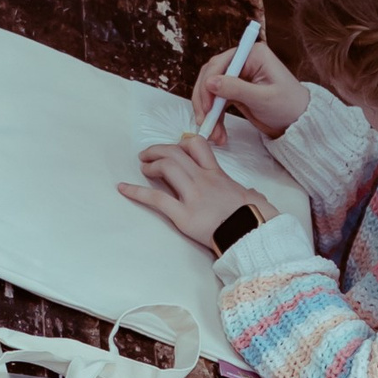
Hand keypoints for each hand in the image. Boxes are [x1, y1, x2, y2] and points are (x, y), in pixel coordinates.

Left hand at [118, 131, 258, 246]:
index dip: (182, 143)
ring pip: (166, 167)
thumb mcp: (253, 198)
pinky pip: (156, 198)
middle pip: (175, 152)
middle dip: (158, 150)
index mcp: (218, 175)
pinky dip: (136, 191)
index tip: (175, 148)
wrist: (253, 234)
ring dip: (150, 164)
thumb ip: (248, 193)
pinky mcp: (184, 215)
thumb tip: (252, 196)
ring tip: (143, 168)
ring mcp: (193, 196)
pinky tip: (123, 188)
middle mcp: (203, 180)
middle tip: (147, 155)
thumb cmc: (255, 219)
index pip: (197, 146)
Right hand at [187, 34, 305, 139]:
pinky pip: (217, 102)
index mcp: (253, 54)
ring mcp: (238, 76)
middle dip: (205, 101)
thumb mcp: (262, 98)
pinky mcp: (235, 91)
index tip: (208, 108)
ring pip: (210, 90)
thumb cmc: (288, 106)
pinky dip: (214, 117)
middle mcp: (243, 61)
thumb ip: (236, 89)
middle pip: (211, 75)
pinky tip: (217, 132)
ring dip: (208, 113)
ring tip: (213, 134)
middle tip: (204, 122)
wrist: (298, 121)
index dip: (209, 84)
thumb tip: (210, 82)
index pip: (220, 63)